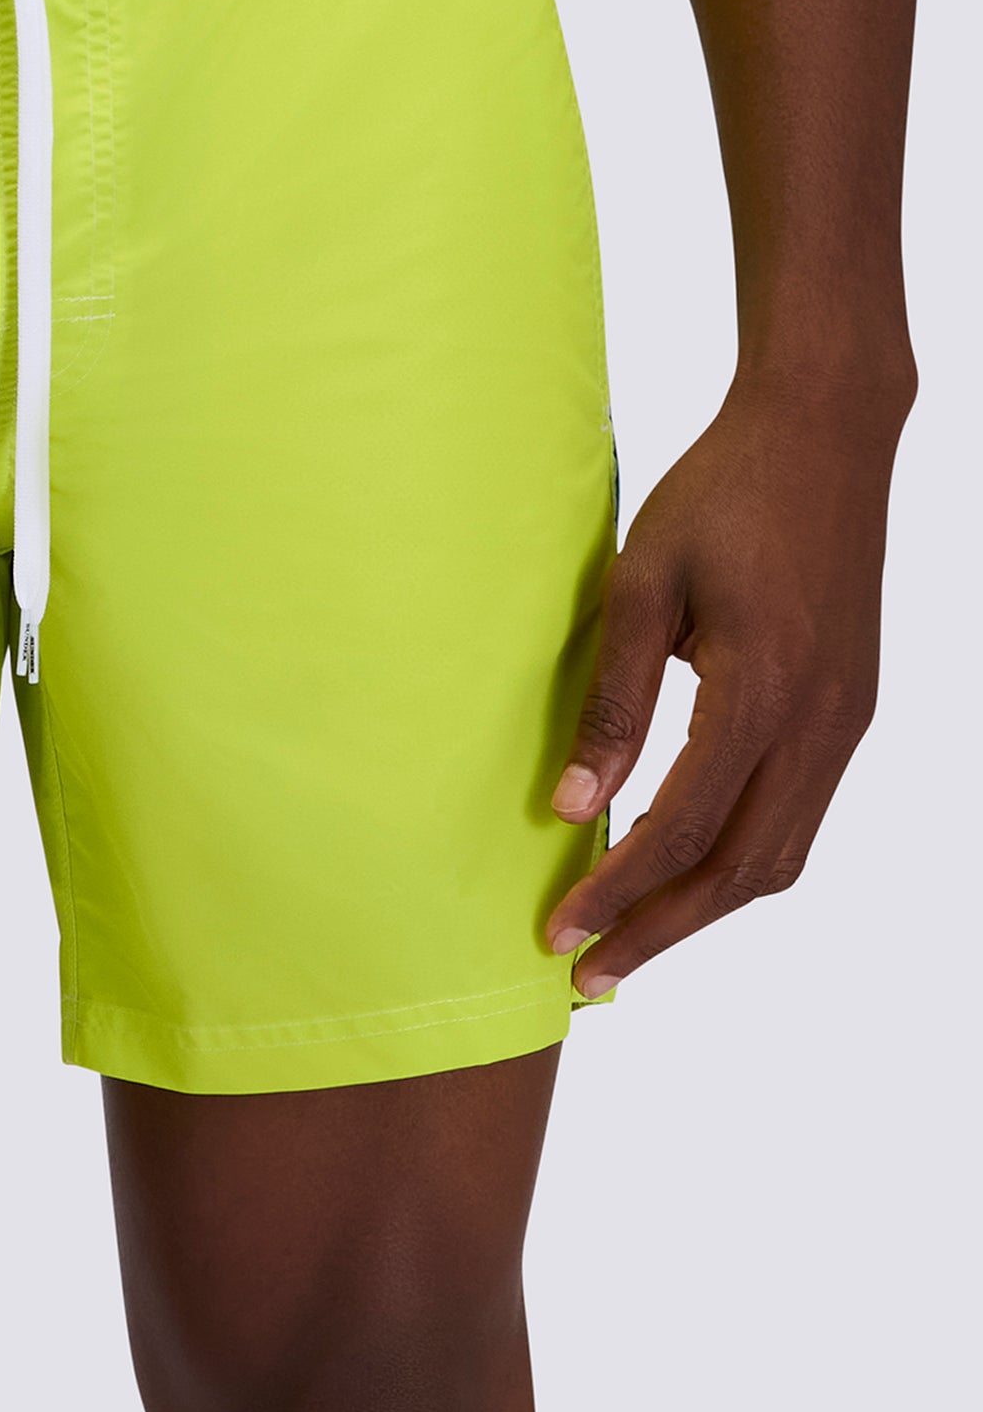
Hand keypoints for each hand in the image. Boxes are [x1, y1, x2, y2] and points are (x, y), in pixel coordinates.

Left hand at [546, 376, 906, 995]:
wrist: (824, 433)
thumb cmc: (720, 495)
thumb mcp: (640, 586)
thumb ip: (612, 703)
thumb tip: (571, 807)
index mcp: (761, 692)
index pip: (680, 830)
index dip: (617, 892)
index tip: (557, 933)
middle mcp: (819, 723)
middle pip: (738, 871)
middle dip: (661, 932)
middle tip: (587, 977)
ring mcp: (847, 723)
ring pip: (780, 856)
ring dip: (705, 910)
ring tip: (632, 943)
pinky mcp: (853, 711)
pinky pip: (800, 817)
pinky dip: (742, 863)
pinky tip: (689, 874)